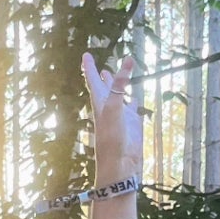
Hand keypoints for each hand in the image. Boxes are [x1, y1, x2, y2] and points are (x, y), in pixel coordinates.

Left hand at [83, 53, 142, 188]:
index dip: (90, 68)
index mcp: (100, 103)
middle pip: (104, 86)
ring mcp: (121, 115)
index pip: (94, 80)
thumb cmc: (112, 138)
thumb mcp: (114, 108)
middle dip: (100, 75)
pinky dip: (133, 99)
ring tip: (112, 73)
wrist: (120, 164)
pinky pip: (132, 107)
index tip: (86, 54)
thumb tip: (128, 60)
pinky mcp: (132, 123)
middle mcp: (109, 107)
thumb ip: (119, 85)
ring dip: (115, 85)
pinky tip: (134, 96)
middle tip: (96, 64)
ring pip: (118, 95)